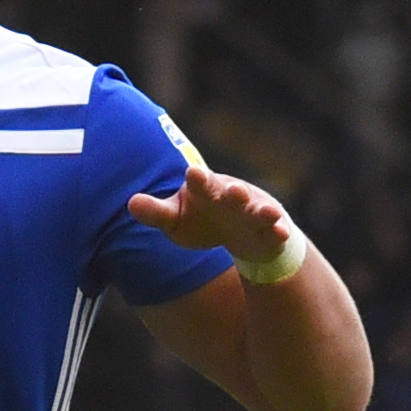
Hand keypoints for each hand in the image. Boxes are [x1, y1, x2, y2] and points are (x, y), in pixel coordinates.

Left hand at [124, 162, 293, 271]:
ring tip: (267, 214)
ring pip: (259, 210)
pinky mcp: (270, 230)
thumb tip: (130, 203)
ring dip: (262, 212)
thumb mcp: (176, 221)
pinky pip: (277, 230)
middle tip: (234, 191)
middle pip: (233, 193)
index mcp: (207, 190)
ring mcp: (255, 213)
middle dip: (234, 192)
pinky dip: (278, 231)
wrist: (243, 236)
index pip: (201, 183)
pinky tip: (279, 234)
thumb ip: (156, 213)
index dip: (198, 180)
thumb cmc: (204, 221)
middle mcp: (233, 197)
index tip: (193, 174)